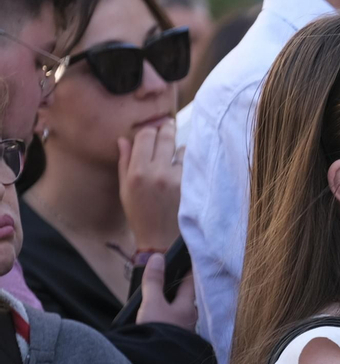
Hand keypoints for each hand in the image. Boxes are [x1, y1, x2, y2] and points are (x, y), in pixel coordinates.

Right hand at [118, 118, 180, 250]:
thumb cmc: (140, 214)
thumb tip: (123, 139)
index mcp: (137, 173)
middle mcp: (157, 172)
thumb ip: (125, 162)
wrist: (161, 238)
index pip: (145, 135)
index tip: (152, 129)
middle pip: (165, 136)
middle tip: (168, 125)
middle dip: (166, 129)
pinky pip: (191, 163)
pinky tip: (183, 167)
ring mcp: (177, 178)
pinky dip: (187, 162)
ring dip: (178, 148)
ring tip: (174, 155)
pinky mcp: (191, 184)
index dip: (149, 129)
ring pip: (181, 148)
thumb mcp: (125, 189)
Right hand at [135, 252, 196, 330]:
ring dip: (179, 304)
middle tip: (180, 277)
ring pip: (184, 312)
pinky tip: (167, 319)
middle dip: (184, 288)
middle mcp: (192, 318)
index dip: (189, 270)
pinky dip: (174, 317)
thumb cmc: (157, 333)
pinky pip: (179, 324)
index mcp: (188, 306)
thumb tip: (158, 257)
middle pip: (189, 298)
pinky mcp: (179, 342)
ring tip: (170, 296)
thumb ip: (154, 281)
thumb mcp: (152, 304)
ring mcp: (186, 331)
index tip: (190, 260)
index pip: (191, 282)